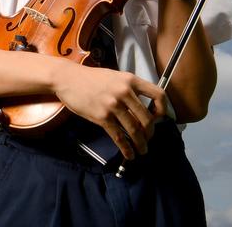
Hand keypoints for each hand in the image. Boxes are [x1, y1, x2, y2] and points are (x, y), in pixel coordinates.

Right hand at [50, 61, 168, 159]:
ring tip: (142, 150)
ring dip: (141, 144)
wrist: (68, 79)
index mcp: (131, 80)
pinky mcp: (102, 117)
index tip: (160, 118)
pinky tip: (129, 154)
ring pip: (134, 130)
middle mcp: (125, 92)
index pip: (158, 94)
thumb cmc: (92, 78)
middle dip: (150, 133)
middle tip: (149, 139)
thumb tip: (142, 106)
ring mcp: (113, 105)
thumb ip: (129, 88)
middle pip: (147, 118)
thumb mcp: (115, 77)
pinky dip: (126, 148)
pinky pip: (119, 137)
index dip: (163, 109)